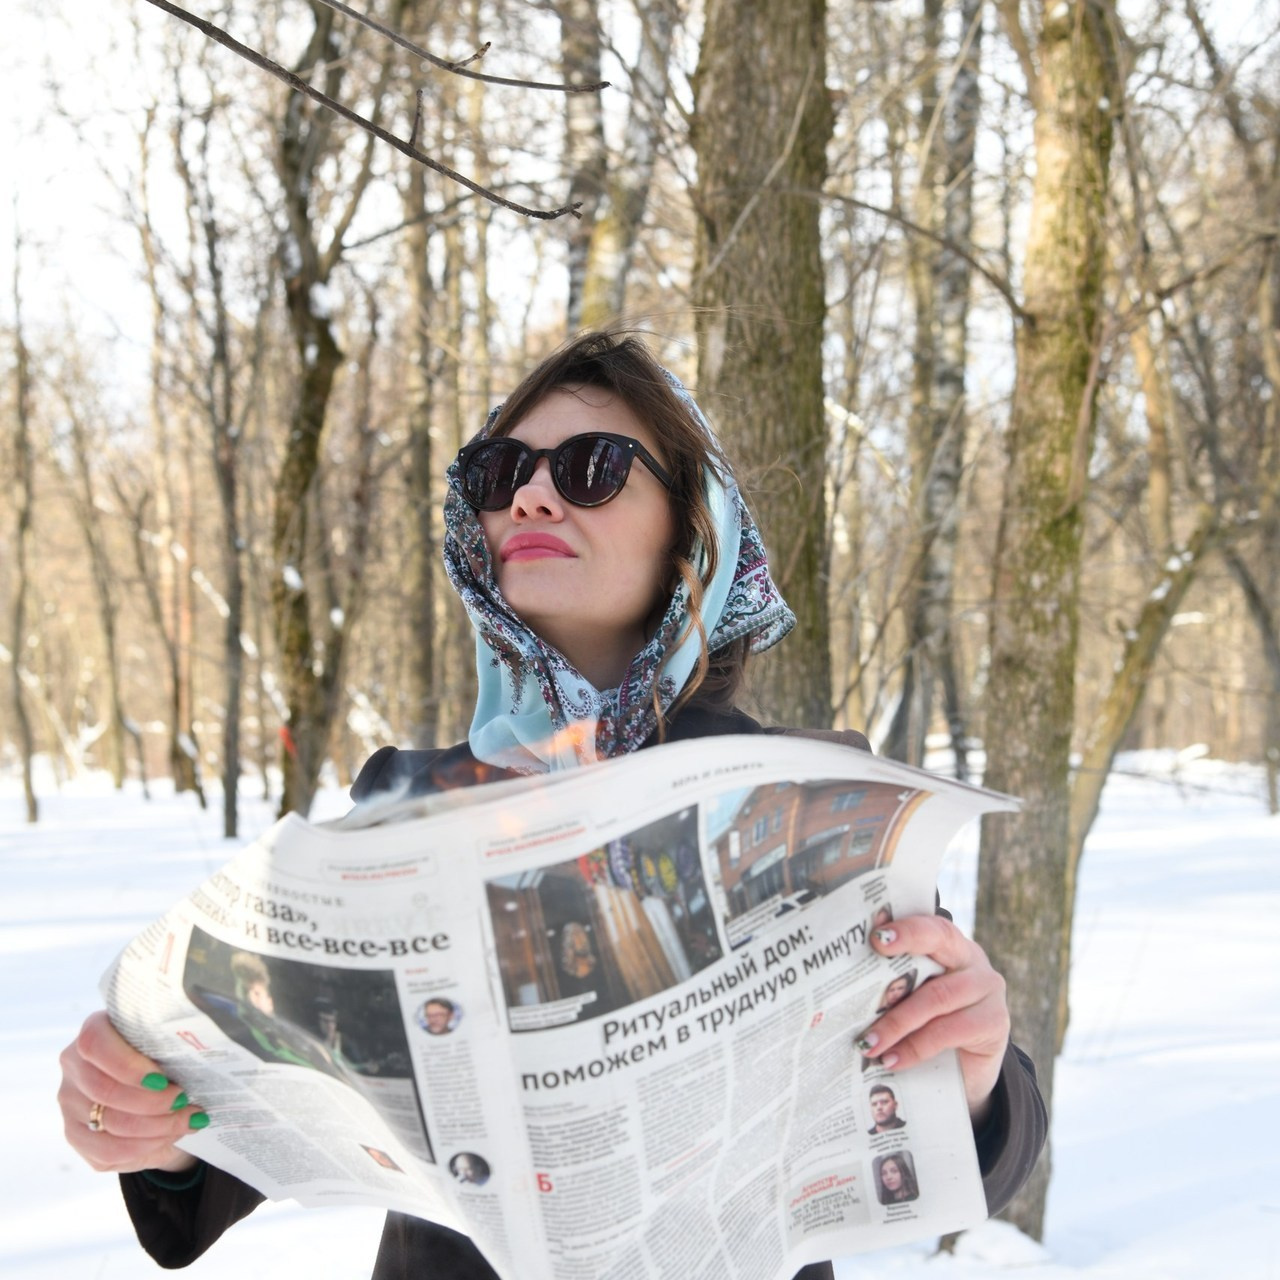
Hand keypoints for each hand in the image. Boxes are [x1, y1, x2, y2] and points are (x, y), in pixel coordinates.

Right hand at [58, 1010, 204, 1174]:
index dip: (127, 1065)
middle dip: (152, 1102)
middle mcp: (75, 1067)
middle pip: (105, 1090)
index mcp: (94, 1030)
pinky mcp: (76, 1136)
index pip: (94, 1044)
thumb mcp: (168, 1045)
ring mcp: (71, 1103)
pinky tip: (169, 1136)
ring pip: (110, 1123)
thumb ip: (172, 1045)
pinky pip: (107, 1150)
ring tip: (188, 1120)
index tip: (162, 1080)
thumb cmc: (167, 1060)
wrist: (158, 1097)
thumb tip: (206, 1053)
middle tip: (185, 1101)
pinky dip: (145, 1146)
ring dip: (156, 1127)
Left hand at [857, 915, 1009, 1122]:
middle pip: (939, 940)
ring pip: (936, 996)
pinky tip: (892, 1060)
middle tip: (873, 948)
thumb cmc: (928, 1026)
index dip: (905, 926)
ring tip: (868, 1042)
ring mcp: (987, 989)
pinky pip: (949, 1031)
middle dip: (904, 942)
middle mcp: (970, 958)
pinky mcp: (995, 1023)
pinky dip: (915, 1047)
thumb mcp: (911, 1000)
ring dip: (896, 1021)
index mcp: (948, 944)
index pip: (928, 925)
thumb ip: (893, 985)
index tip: (876, 933)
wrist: (967, 1073)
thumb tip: (843, 988)